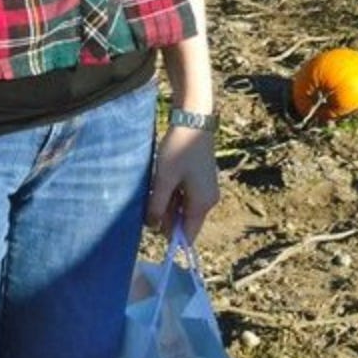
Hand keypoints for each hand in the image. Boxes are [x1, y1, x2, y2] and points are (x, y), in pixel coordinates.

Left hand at [146, 124, 219, 243]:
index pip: (188, 235)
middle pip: (184, 220)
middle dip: (165, 215)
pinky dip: (172, 191)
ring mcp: (205, 189)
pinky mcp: (200, 179)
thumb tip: (152, 227)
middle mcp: (208, 200)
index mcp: (202, 204)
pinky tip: (162, 179)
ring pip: (182, 206)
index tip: (152, 227)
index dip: (170, 236)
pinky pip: (185, 194)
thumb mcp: (164, 179)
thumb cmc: (179, 150)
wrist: (193, 121)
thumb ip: (158, 205)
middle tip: (149, 199)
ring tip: (156, 184)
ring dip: (167, 202)